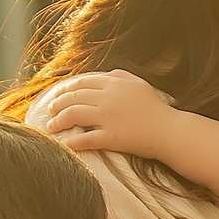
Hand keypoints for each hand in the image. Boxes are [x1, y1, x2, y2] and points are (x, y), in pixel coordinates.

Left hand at [41, 71, 176, 159]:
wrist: (169, 130)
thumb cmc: (154, 108)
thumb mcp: (138, 83)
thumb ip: (120, 75)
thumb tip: (104, 74)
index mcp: (114, 84)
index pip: (81, 83)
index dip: (64, 89)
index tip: (56, 96)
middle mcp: (108, 98)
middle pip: (73, 98)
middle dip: (56, 104)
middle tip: (49, 111)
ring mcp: (109, 118)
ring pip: (73, 115)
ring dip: (58, 121)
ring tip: (51, 127)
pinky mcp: (111, 137)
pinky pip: (85, 139)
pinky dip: (71, 142)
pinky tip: (64, 143)